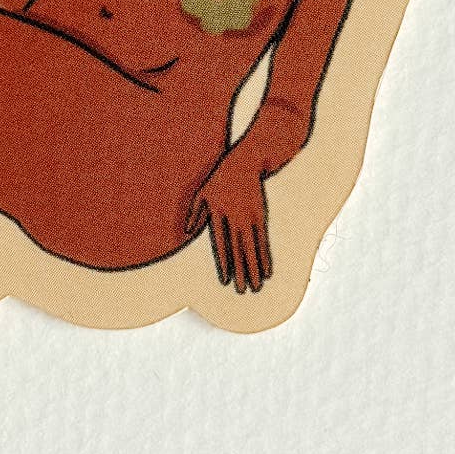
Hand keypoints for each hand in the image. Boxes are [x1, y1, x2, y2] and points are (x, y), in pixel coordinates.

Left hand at [185, 148, 271, 293]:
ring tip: (257, 286)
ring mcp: (250, 218)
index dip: (224, 263)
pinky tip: (268, 270)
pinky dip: (265, 257)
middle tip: (244, 291)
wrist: (245, 162)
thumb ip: (194, 212)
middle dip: (242, 272)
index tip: (225, 280)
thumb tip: (187, 231)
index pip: (221, 244)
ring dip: (255, 269)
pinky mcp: (261, 216)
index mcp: (218, 214)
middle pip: (240, 251)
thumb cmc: (220, 177)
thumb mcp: (202, 192)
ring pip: (253, 249)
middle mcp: (235, 219)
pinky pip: (263, 240)